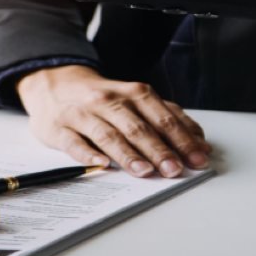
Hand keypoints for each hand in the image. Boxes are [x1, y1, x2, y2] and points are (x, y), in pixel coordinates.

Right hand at [18, 65, 212, 177]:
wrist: (55, 83)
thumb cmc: (104, 98)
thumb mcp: (137, 100)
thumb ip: (168, 117)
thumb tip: (200, 142)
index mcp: (133, 94)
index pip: (162, 118)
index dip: (182, 140)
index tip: (197, 159)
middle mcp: (109, 101)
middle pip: (138, 127)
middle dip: (159, 150)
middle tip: (174, 170)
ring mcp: (83, 113)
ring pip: (108, 135)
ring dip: (128, 154)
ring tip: (145, 171)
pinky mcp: (59, 127)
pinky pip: (74, 142)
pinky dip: (88, 154)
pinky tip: (101, 164)